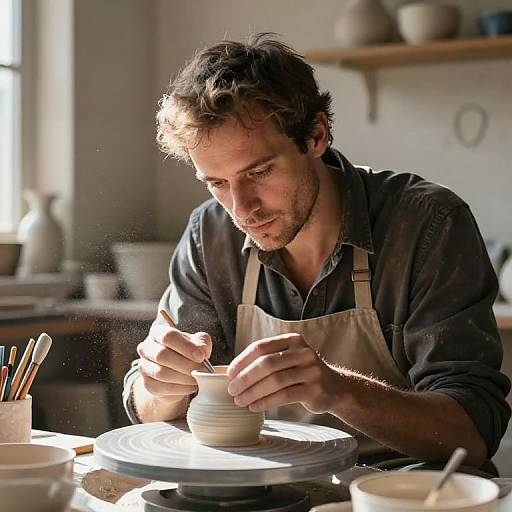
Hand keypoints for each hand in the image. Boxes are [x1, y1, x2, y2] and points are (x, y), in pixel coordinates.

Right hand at [136, 323, 211, 400]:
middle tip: (202, 370)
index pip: (168, 336)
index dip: (185, 346)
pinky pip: (163, 387)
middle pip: (162, 355)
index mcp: (157, 333)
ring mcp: (144, 367)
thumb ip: (201, 342)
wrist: (175, 372)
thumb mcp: (196, 343)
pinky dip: (181, 388)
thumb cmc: (185, 353)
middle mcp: (146, 348)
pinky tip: (191, 386)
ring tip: (198, 378)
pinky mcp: (148, 384)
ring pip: (161, 373)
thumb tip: (202, 350)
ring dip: (184, 377)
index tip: (201, 356)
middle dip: (186, 364)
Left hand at [226, 333, 340, 413]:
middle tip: (232, 390)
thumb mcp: (288, 358)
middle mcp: (303, 352)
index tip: (229, 374)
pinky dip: (266, 402)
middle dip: (245, 378)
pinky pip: (284, 396)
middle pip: (267, 363)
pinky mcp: (315, 390)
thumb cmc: (301, 373)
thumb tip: (232, 371)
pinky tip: (255, 407)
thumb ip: (266, 360)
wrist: (335, 387)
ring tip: (240, 401)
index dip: (242, 360)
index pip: (261, 347)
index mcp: (292, 340)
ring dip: (253, 392)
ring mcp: (311, 370)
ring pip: (275, 381)